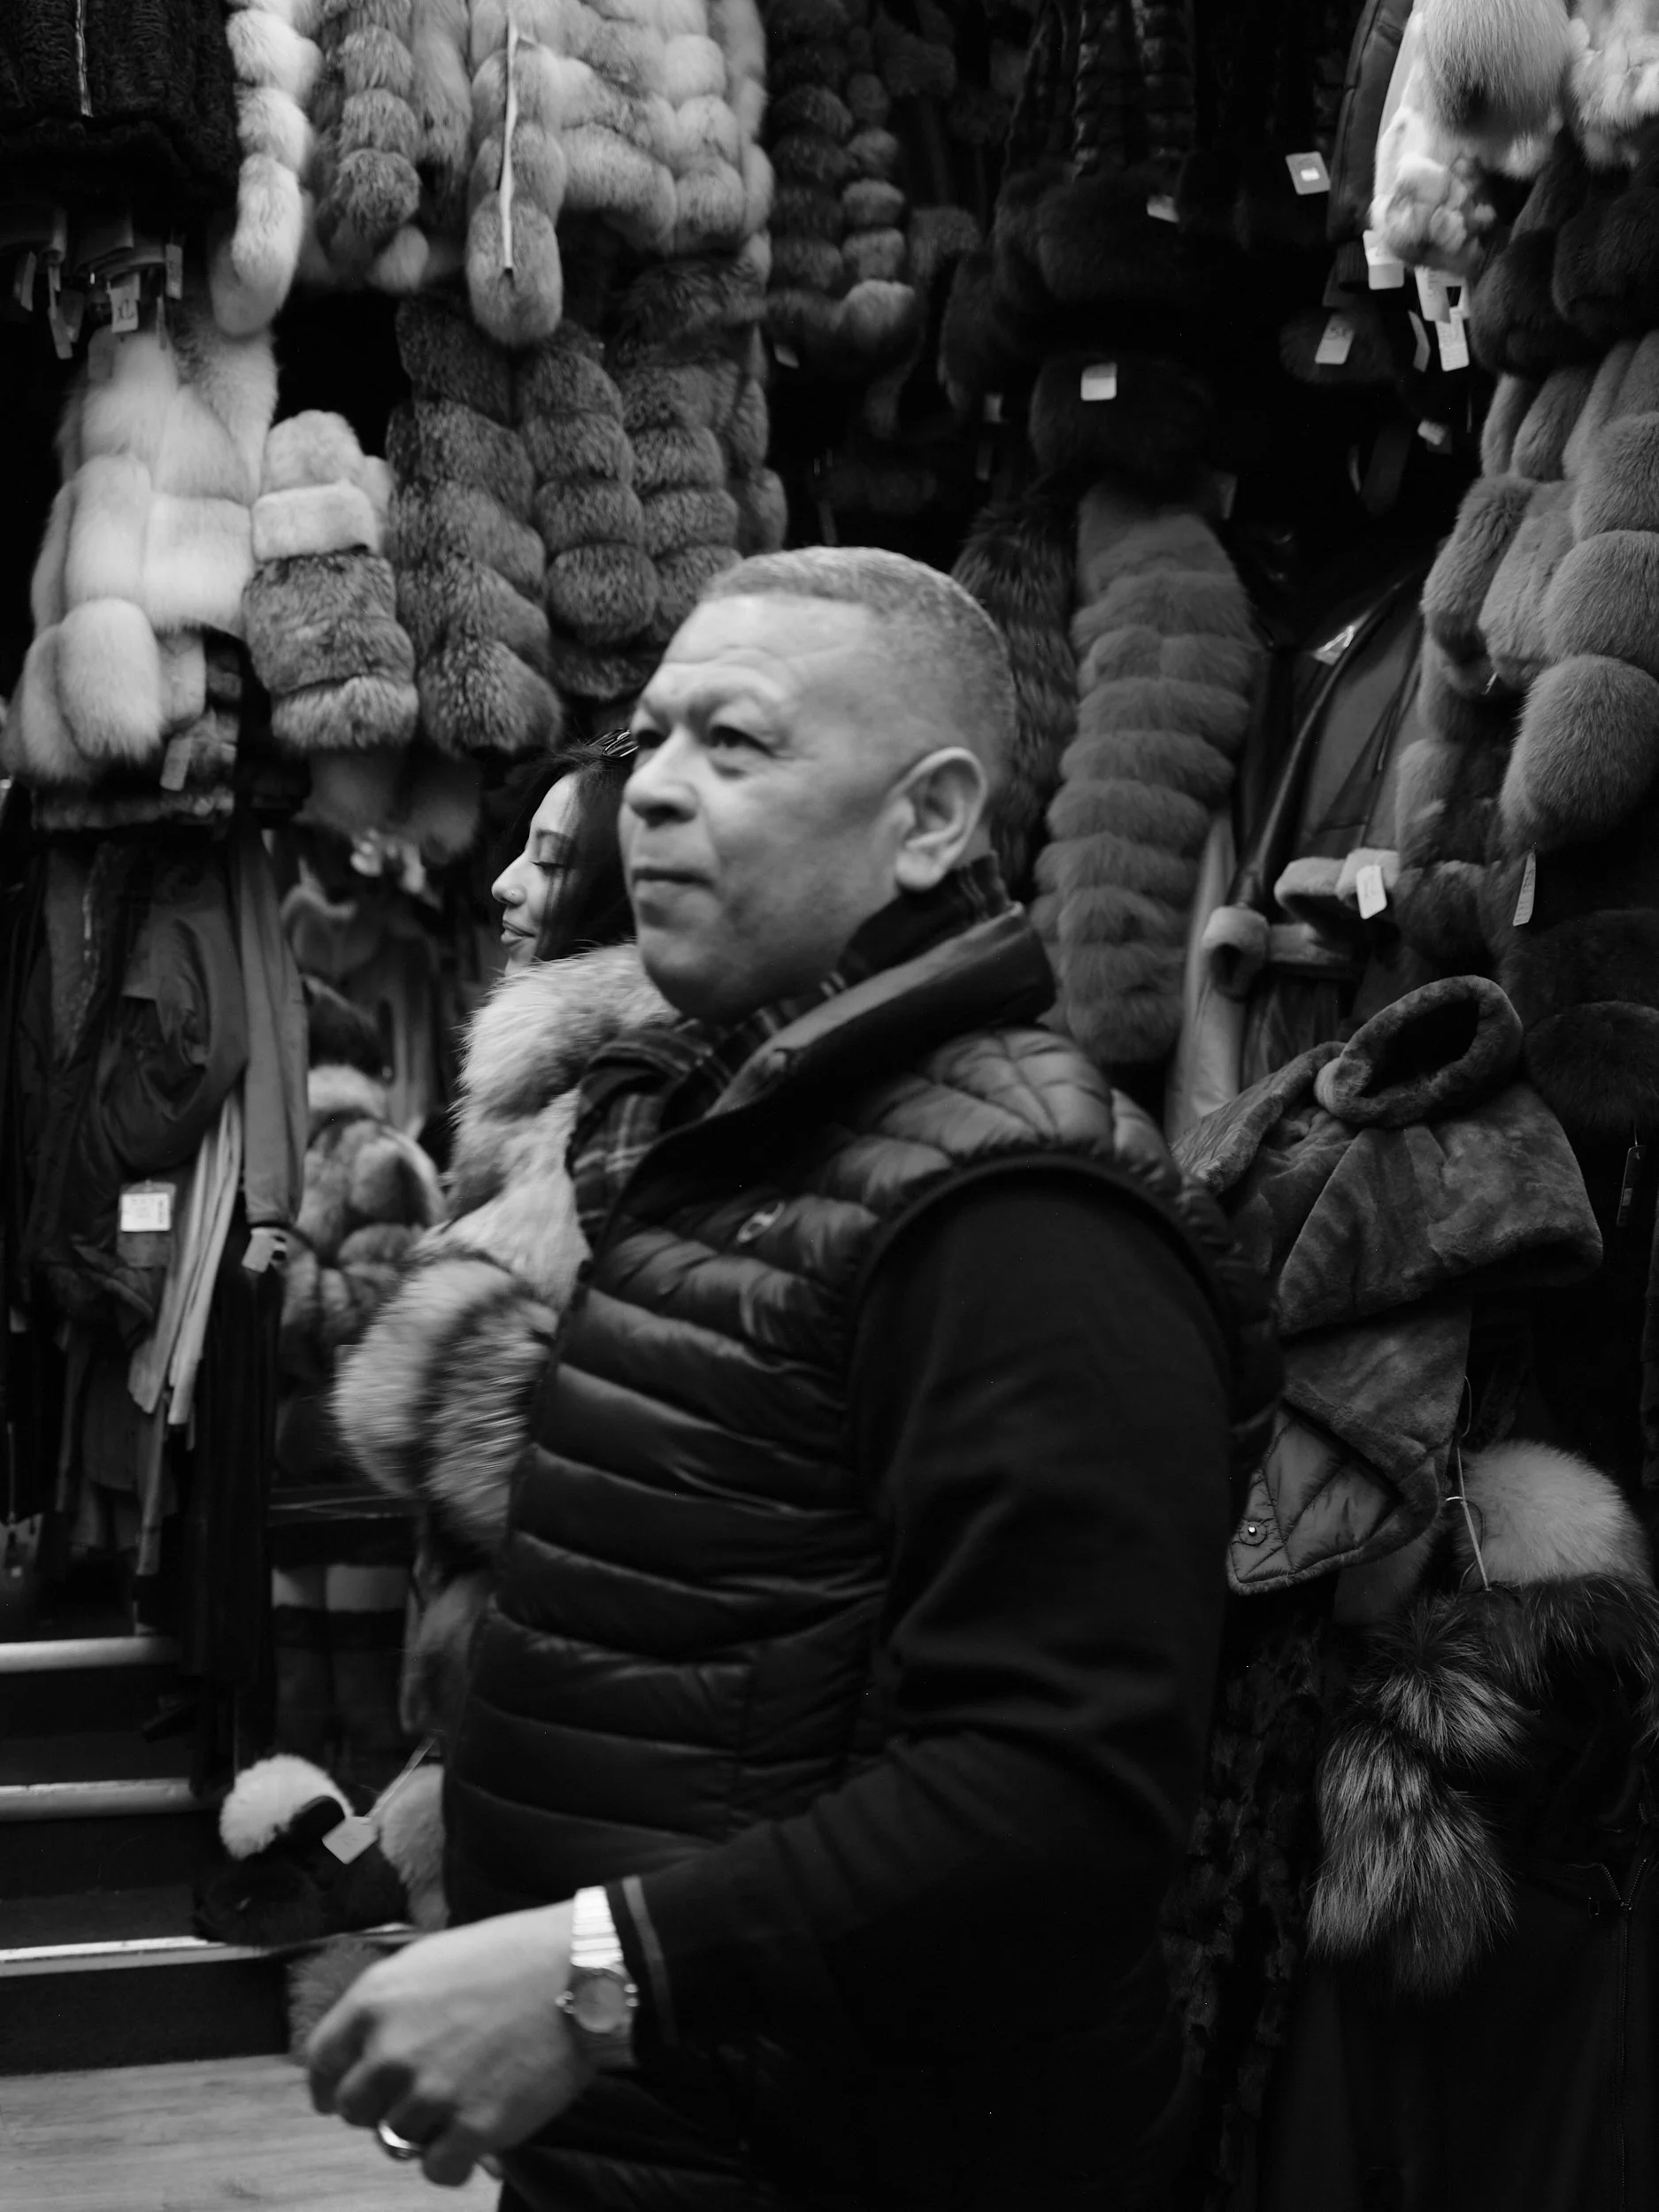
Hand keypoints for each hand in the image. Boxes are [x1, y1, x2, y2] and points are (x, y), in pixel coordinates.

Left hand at [306, 1901, 592, 2186]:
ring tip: (460, 2103)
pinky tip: (476, 2137)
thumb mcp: (434, 1959)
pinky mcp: (473, 2128)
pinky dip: (453, 2161)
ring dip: (422, 2130)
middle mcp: (391, 2050)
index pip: (321, 2061)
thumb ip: (393, 2006)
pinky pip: (437, 2170)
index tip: (336, 2096)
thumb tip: (371, 2048)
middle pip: (355, 2109)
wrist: (580, 1969)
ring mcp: (431, 2093)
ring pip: (395, 2141)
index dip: (328, 2084)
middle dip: (380, 2107)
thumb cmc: (513, 1954)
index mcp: (376, 2000)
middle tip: (417, 2096)